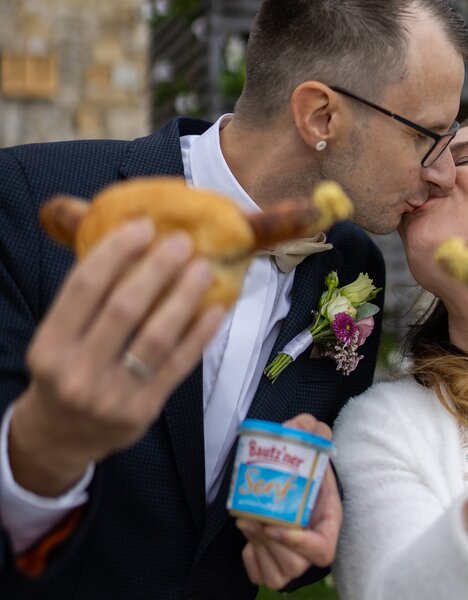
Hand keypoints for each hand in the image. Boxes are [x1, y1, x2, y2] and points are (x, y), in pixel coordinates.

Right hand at [9, 219, 224, 495]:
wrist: (59, 438)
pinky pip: (179, 365)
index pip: (84, 287)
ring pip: (157, 336)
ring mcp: (112, 394)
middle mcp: (77, 370)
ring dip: (185, 296)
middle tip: (182, 242)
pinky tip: (216, 309)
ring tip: (203, 268)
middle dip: (158, 268)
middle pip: (125, 308)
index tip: (143, 226)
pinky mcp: (143, 410)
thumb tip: (133, 245)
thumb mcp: (58, 338)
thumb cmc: (65, 373)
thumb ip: (87, 301)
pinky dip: (200, 334)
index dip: (116, 251)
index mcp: (50, 345)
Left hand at [237, 414, 340, 589]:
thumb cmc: (307, 467)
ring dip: (258, 548)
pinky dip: (251, 561)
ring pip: (276, 572)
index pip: (322, 550)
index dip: (299, 544)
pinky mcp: (275, 566)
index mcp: (328, 524)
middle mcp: (313, 548)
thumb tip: (301, 424)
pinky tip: (249, 541)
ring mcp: (295, 561)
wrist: (293, 482)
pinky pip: (261, 575)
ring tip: (247, 522)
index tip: (274, 526)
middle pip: (294, 563)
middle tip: (251, 519)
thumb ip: (311, 430)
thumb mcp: (312, 444)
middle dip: (268, 543)